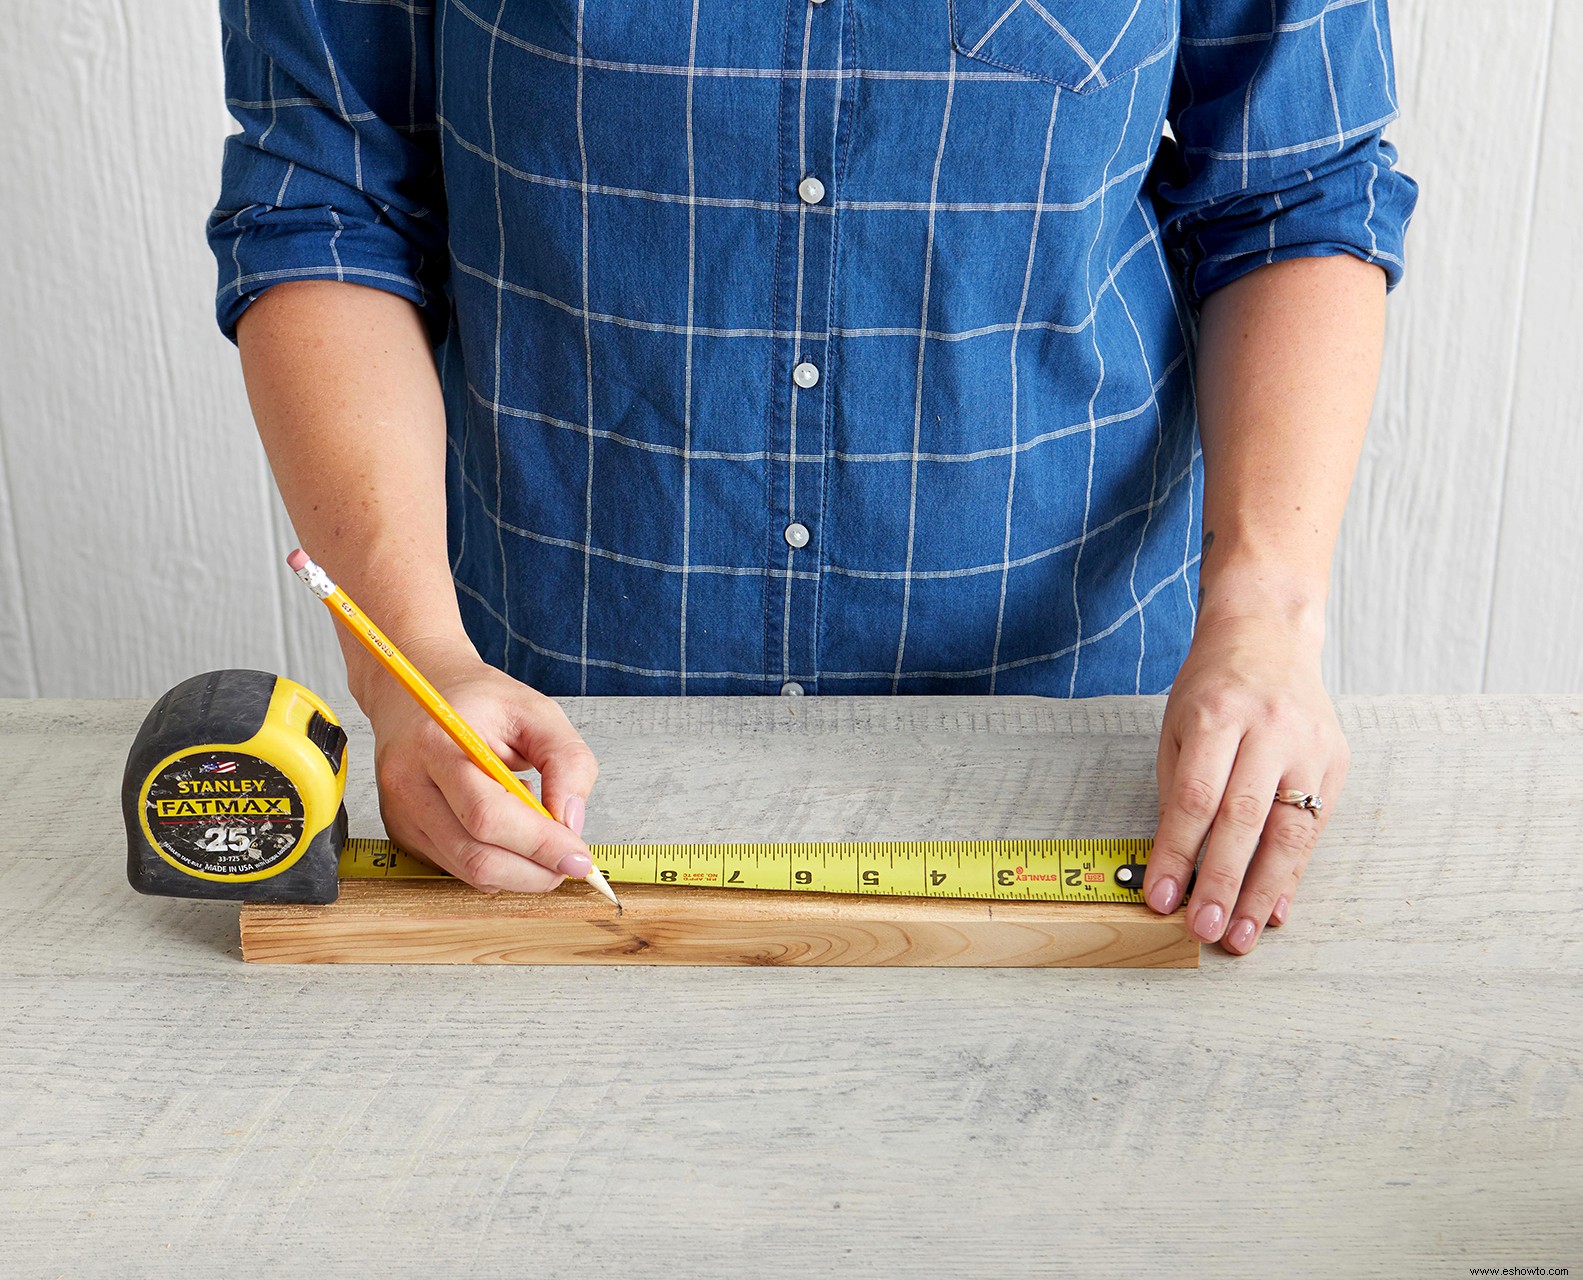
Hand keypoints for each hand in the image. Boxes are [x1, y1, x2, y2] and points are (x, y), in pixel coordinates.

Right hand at [358, 641, 600, 892]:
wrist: (421, 692)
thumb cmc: (480, 701)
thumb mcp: (538, 713)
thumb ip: (568, 762)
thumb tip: (571, 823)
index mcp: (438, 744)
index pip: (488, 815)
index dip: (539, 844)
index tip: (578, 856)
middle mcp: (409, 785)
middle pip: (476, 856)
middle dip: (534, 871)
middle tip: (570, 861)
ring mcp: (401, 815)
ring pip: (468, 871)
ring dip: (519, 871)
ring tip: (539, 833)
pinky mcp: (404, 834)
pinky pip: (458, 868)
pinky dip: (497, 865)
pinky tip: (508, 831)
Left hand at [1143, 611, 1347, 954]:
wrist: (1269, 634)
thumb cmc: (1212, 686)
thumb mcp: (1177, 724)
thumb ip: (1177, 790)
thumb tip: (1174, 866)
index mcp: (1216, 715)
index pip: (1195, 797)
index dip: (1177, 853)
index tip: (1161, 899)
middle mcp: (1268, 730)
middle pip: (1244, 819)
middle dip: (1223, 883)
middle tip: (1205, 930)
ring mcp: (1309, 746)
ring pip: (1288, 831)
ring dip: (1264, 892)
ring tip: (1242, 935)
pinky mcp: (1337, 760)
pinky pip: (1315, 827)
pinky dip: (1294, 873)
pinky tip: (1276, 908)